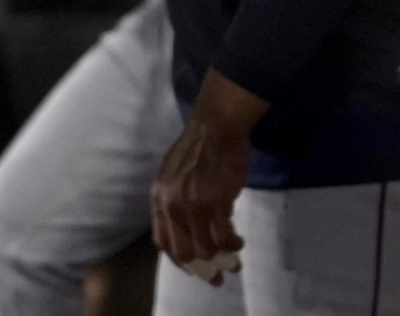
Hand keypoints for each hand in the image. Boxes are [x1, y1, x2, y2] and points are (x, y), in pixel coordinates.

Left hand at [152, 70, 265, 277]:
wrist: (217, 124)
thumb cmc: (201, 144)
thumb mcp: (175, 173)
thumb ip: (177, 199)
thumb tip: (191, 221)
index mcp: (160, 199)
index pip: (163, 241)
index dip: (179, 258)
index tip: (194, 266)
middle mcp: (171, 207)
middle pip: (182, 251)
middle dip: (200, 269)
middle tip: (216, 276)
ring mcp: (193, 206)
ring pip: (204, 248)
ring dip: (221, 259)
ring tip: (234, 258)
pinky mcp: (215, 203)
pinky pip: (224, 236)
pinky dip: (233, 245)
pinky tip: (239, 243)